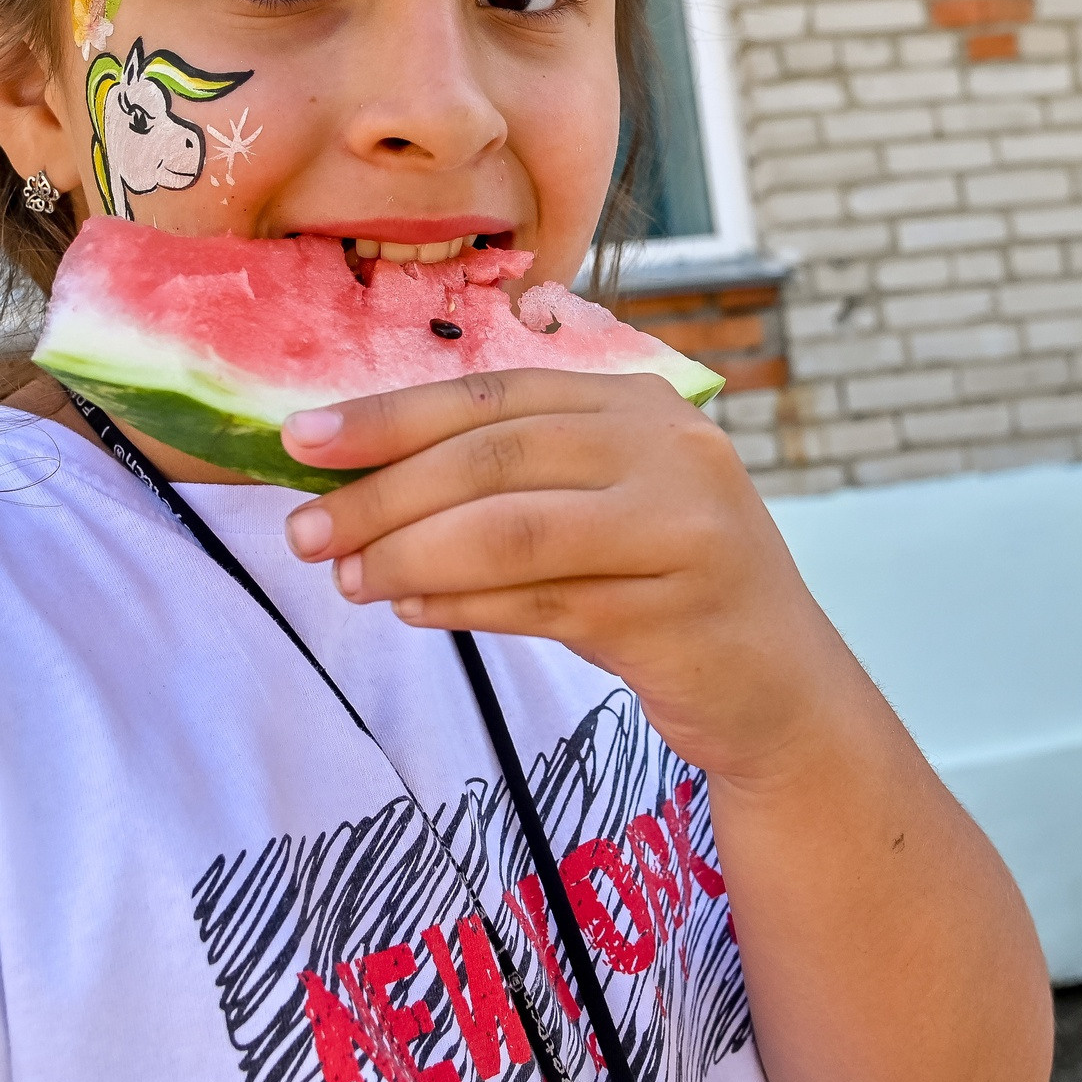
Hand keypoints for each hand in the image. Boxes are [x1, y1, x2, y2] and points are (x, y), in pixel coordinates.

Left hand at [279, 369, 849, 785]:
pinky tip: (412, 611)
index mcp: (642, 403)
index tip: (301, 440)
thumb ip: (513, 476)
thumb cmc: (665, 586)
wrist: (780, 688)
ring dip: (411, 555)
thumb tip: (358, 476)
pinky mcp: (677, 613)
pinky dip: (464, 607)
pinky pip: (542, 605)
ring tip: (346, 578)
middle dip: (384, 493)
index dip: (391, 415)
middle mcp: (672, 450)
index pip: (496, 393)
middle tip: (303, 530)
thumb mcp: (603, 505)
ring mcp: (683, 530)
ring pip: (511, 532)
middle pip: (496, 459)